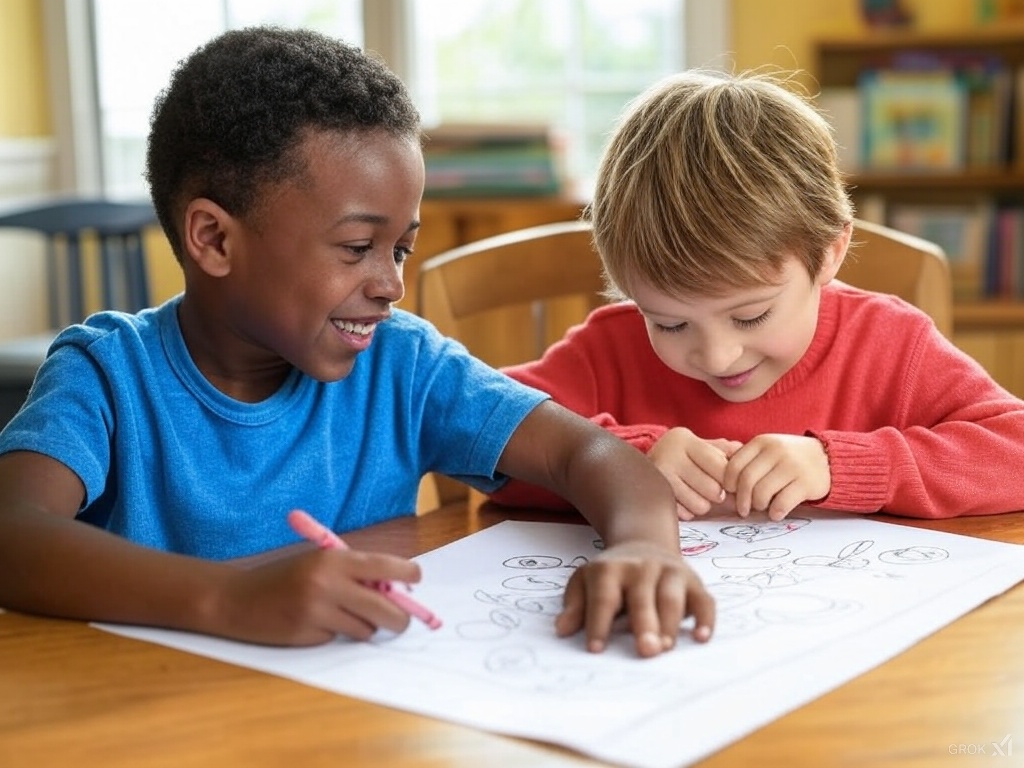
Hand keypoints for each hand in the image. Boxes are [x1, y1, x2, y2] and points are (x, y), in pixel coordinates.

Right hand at [210, 546, 421, 645]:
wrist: (236, 599)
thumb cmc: (283, 576)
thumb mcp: (318, 562)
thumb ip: (354, 572)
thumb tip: (395, 590)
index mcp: (334, 558)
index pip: (386, 566)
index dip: (408, 574)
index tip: (417, 580)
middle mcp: (328, 582)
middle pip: (386, 608)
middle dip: (400, 618)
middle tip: (401, 621)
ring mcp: (318, 611)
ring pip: (366, 628)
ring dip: (364, 627)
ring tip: (342, 616)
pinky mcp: (308, 635)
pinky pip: (339, 638)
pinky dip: (335, 634)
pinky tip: (315, 624)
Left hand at [555, 540, 714, 657]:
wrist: (643, 543)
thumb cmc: (610, 576)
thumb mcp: (584, 582)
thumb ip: (575, 606)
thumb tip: (562, 629)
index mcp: (610, 569)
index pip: (604, 598)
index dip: (599, 623)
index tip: (596, 650)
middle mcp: (642, 568)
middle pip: (642, 597)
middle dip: (644, 624)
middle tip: (645, 651)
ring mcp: (670, 572)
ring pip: (673, 597)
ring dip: (671, 623)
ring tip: (667, 648)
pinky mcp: (694, 582)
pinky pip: (704, 600)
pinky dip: (705, 619)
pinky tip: (701, 638)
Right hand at [648, 428, 742, 519]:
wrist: (633, 466)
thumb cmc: (678, 456)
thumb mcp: (697, 445)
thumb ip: (722, 449)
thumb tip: (744, 451)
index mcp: (684, 440)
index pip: (721, 466)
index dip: (730, 480)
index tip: (730, 484)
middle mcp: (668, 455)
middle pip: (713, 489)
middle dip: (718, 494)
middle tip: (715, 491)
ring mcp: (659, 478)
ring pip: (701, 505)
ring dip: (704, 505)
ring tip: (698, 495)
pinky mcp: (654, 497)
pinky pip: (685, 514)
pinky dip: (689, 511)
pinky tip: (684, 501)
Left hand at [722, 434, 830, 520]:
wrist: (827, 458)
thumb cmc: (789, 457)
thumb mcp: (767, 449)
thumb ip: (748, 460)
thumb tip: (720, 482)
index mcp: (762, 442)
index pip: (734, 465)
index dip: (727, 483)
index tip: (729, 493)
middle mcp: (776, 451)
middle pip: (746, 481)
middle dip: (741, 500)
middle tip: (742, 509)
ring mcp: (792, 466)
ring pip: (762, 493)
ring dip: (758, 506)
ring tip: (762, 507)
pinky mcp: (807, 483)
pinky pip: (782, 503)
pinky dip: (775, 513)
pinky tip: (775, 514)